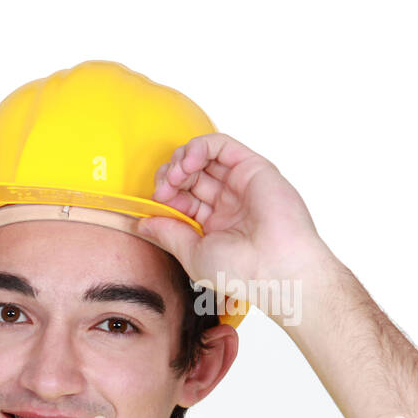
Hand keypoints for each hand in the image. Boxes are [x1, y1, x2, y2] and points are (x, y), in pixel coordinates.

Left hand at [137, 132, 334, 313]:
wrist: (275, 268)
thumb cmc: (240, 270)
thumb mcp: (192, 253)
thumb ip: (168, 234)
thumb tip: (142, 224)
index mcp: (213, 223)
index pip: (181, 197)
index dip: (165, 195)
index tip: (157, 203)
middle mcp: (226, 201)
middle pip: (189, 175)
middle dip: (170, 176)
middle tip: (164, 188)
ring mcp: (239, 184)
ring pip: (203, 157)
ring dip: (181, 160)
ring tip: (176, 176)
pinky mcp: (252, 168)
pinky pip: (221, 146)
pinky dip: (200, 147)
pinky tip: (189, 162)